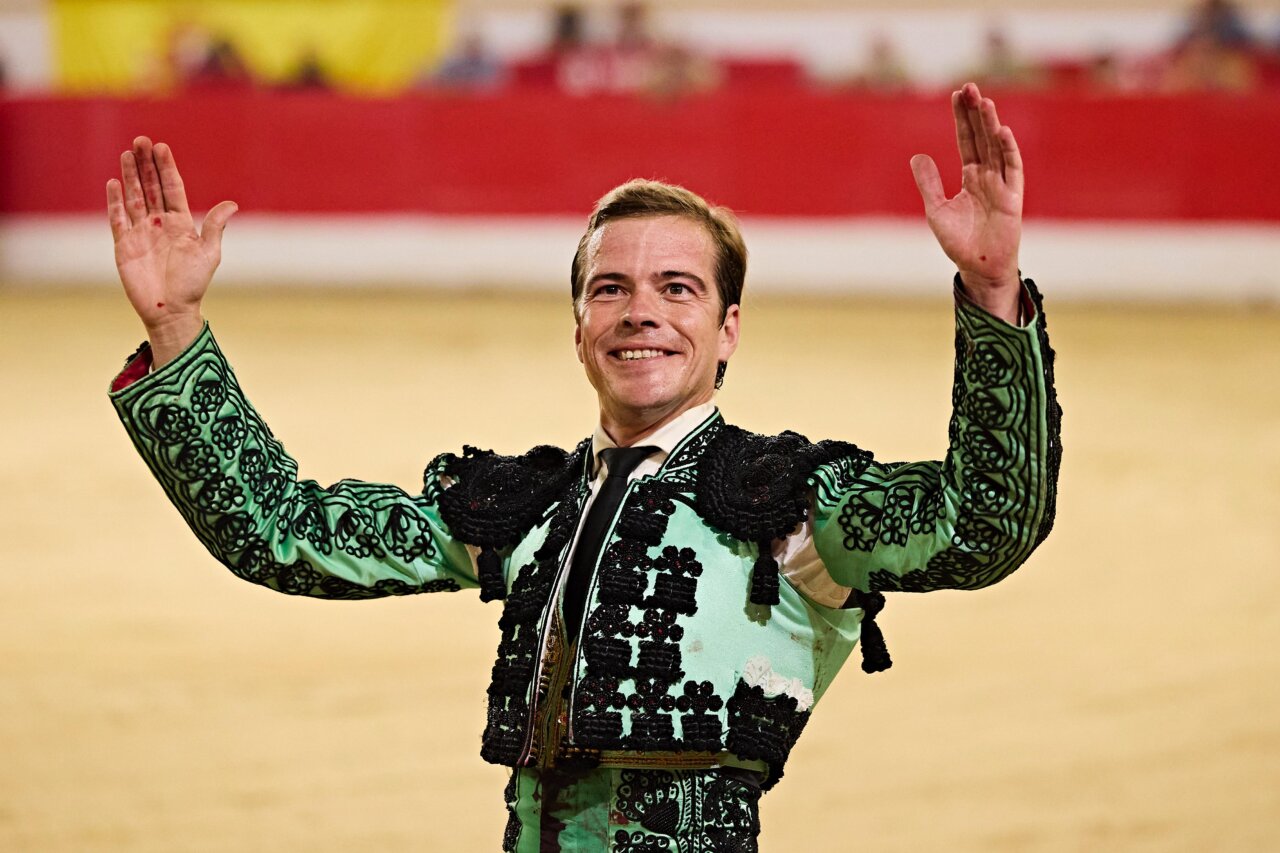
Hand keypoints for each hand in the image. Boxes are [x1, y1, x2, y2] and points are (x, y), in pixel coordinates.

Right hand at [106, 136, 237, 366]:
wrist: (171, 310)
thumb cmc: (193, 284)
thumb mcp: (209, 253)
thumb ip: (216, 227)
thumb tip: (233, 204)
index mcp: (181, 223)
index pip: (172, 188)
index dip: (166, 168)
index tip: (162, 147)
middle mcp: (160, 223)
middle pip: (150, 187)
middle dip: (146, 164)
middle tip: (141, 140)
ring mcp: (141, 232)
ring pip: (133, 197)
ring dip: (130, 175)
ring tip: (128, 153)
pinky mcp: (124, 244)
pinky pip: (117, 218)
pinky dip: (114, 201)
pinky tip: (114, 182)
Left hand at [910, 83, 1022, 320]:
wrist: (979, 267)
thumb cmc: (960, 241)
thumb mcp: (937, 209)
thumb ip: (929, 183)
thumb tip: (917, 156)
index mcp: (970, 176)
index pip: (966, 140)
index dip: (961, 118)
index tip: (957, 94)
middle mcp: (987, 175)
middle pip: (981, 137)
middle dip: (976, 113)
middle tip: (969, 86)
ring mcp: (1001, 184)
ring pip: (996, 147)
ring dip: (990, 124)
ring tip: (983, 102)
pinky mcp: (1012, 197)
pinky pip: (1011, 170)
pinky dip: (1007, 151)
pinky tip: (1001, 132)